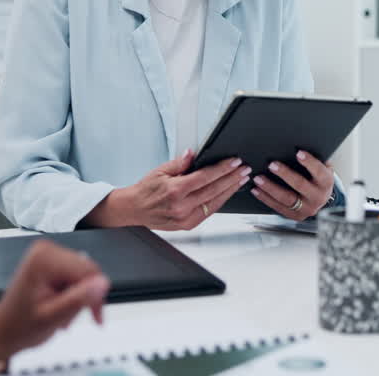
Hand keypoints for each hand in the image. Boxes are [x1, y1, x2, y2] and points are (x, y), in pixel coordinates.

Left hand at [0, 240, 107, 370]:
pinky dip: (72, 293)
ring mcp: (47, 255)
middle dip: (85, 296)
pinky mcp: (50, 261)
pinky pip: (75, 274)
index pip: (88, 270)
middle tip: (73, 318)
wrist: (2, 331)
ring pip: (84, 274)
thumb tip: (102, 283)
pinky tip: (61, 306)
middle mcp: (45, 251)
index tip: (95, 315)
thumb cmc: (19, 327)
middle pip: (87, 269)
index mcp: (43, 260)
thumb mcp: (52, 318)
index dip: (96, 294)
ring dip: (78, 297)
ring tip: (63, 315)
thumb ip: (78, 299)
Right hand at [84, 149, 250, 229]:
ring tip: (241, 180)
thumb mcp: (160, 171)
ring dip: (230, 190)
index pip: (205, 177)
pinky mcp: (188, 225)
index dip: (223, 169)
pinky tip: (227, 192)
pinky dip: (220, 201)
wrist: (134, 210)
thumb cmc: (145, 190)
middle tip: (244, 169)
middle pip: (214, 190)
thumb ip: (180, 163)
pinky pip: (209, 211)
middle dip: (232, 178)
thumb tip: (193, 154)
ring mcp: (185, 218)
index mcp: (175, 191)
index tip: (234, 162)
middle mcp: (181, 206)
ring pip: (214, 202)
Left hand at [250, 149, 334, 220]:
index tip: (298, 152)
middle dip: (284, 174)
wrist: (320, 198)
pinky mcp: (294, 215)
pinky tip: (256, 190)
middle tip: (271, 164)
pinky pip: (278, 207)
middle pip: (300, 185)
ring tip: (258, 178)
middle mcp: (318, 197)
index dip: (309, 162)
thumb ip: (315, 159)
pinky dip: (265, 198)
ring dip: (270, 188)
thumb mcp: (322, 167)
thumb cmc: (318, 177)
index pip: (319, 171)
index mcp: (326, 183)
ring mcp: (306, 209)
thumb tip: (299, 144)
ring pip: (286, 198)